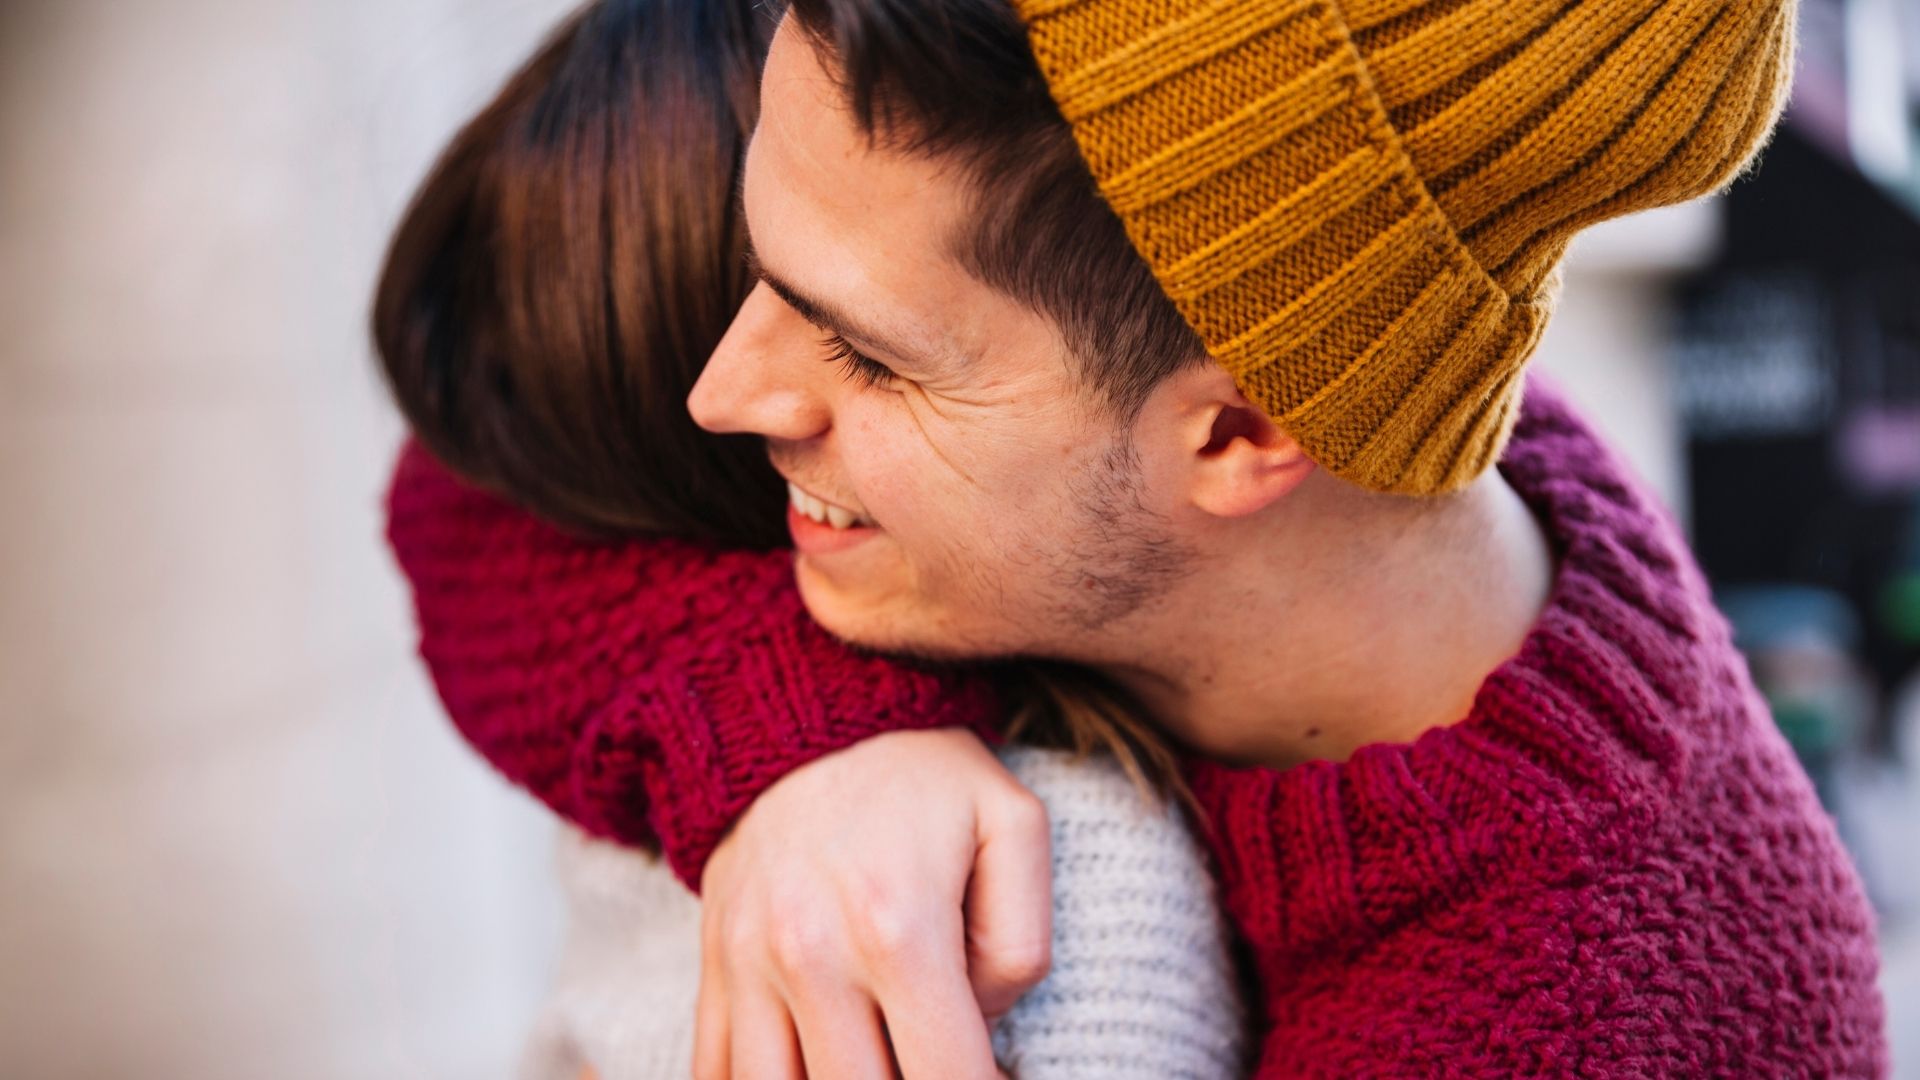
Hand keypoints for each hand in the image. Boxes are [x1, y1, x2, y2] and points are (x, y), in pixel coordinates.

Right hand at [693, 728, 1050, 1078]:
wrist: (803, 705)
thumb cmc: (925, 774)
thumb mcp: (1013, 826)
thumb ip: (1024, 943)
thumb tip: (982, 1026)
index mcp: (899, 931)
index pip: (948, 1079)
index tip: (992, 1074)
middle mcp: (812, 959)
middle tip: (936, 1055)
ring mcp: (749, 966)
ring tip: (881, 1057)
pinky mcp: (714, 962)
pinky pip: (714, 1068)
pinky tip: (812, 1065)